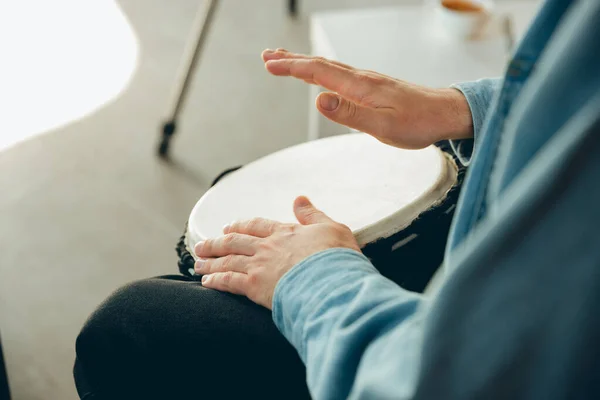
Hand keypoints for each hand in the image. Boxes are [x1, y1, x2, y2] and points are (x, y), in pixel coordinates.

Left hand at [193, 196, 359, 308]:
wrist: (332, 282)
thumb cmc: (337, 258)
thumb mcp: (331, 228)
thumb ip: (312, 214)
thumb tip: (300, 199)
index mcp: (285, 232)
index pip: (257, 226)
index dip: (240, 226)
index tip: (228, 227)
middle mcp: (267, 247)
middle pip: (234, 242)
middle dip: (216, 243)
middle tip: (202, 245)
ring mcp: (258, 266)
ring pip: (227, 260)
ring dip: (211, 261)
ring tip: (198, 262)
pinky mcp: (254, 287)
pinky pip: (228, 281)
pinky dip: (215, 280)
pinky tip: (206, 282)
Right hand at [262, 48, 472, 148]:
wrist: (445, 113)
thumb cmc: (419, 123)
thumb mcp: (383, 127)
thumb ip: (350, 113)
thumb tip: (319, 100)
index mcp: (360, 87)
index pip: (318, 72)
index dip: (292, 67)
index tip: (269, 65)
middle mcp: (361, 79)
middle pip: (320, 64)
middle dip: (291, 60)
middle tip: (267, 56)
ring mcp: (367, 81)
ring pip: (329, 68)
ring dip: (304, 63)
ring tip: (285, 61)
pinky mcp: (373, 87)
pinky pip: (339, 74)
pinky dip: (321, 71)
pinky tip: (319, 76)